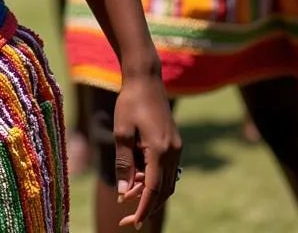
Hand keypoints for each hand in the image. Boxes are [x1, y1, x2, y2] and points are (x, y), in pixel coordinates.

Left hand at [114, 72, 181, 227]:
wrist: (145, 79)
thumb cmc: (129, 102)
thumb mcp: (121, 132)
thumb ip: (124, 163)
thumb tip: (124, 192)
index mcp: (160, 150)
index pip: (153, 189)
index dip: (143, 209)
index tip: (132, 224)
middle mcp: (173, 152)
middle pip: (163, 190)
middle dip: (146, 206)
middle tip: (126, 219)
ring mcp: (176, 147)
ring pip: (166, 182)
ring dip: (149, 192)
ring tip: (127, 195)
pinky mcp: (174, 143)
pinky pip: (166, 169)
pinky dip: (153, 178)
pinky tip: (136, 178)